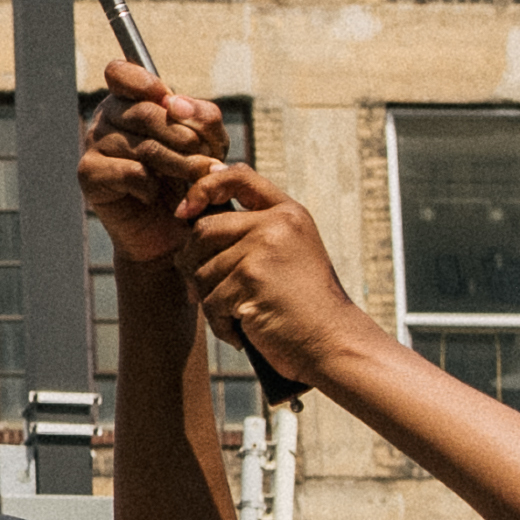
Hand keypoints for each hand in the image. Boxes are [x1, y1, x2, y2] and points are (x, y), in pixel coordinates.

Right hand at [81, 58, 231, 268]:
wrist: (171, 231)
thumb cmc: (189, 180)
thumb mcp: (209, 142)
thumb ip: (201, 117)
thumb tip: (174, 103)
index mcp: (129, 100)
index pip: (120, 73)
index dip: (144, 83)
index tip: (170, 102)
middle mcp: (105, 117)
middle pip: (147, 113)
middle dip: (187, 139)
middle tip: (208, 162)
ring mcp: (93, 144)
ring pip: (144, 146)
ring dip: (180, 166)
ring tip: (197, 179)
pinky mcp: (89, 175)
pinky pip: (131, 172)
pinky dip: (152, 187)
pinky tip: (154, 196)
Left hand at [179, 159, 368, 390]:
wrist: (334, 343)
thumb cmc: (304, 307)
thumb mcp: (287, 254)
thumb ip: (251, 231)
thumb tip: (187, 214)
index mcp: (288, 214)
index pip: (238, 176)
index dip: (203, 187)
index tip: (185, 211)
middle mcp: (277, 224)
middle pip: (203, 229)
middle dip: (193, 263)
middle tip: (208, 292)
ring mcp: (264, 249)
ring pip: (201, 270)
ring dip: (210, 300)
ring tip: (239, 315)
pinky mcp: (250, 279)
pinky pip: (210, 300)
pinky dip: (219, 324)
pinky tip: (243, 332)